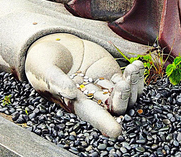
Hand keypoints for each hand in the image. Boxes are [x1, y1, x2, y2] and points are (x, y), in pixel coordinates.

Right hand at [24, 33, 144, 137]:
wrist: (54, 47)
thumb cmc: (43, 62)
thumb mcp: (45, 70)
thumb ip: (57, 81)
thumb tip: (72, 92)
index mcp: (75, 102)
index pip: (92, 115)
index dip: (104, 123)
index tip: (116, 131)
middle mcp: (92, 99)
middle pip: (114, 107)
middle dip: (122, 98)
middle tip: (123, 84)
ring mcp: (104, 87)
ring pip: (125, 95)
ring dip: (133, 85)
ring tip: (134, 68)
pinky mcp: (111, 75)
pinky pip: (128, 80)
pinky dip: (135, 75)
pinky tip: (137, 65)